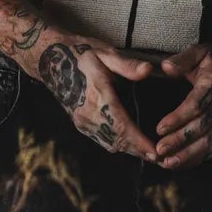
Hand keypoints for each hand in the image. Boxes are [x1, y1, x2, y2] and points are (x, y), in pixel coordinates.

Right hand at [36, 36, 156, 159]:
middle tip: (160, 158)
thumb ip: (127, 65)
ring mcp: (82, 120)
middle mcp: (88, 113)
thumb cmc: (81, 53)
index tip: (155, 152)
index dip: (139, 142)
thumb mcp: (105, 53)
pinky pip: (101, 140)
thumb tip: (148, 71)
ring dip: (128, 150)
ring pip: (109, 143)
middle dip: (138, 151)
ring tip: (148, 154)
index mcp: (98, 96)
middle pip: (117, 140)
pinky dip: (117, 144)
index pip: (121, 126)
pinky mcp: (79, 123)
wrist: (50, 60)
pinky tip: (129, 145)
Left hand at [153, 47, 211, 169]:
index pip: (196, 105)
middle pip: (202, 127)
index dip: (178, 118)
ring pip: (209, 141)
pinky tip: (181, 164)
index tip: (160, 128)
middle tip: (160, 150)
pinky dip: (198, 158)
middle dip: (180, 141)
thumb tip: (165, 68)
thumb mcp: (200, 52)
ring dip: (188, 155)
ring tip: (168, 163)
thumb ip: (182, 59)